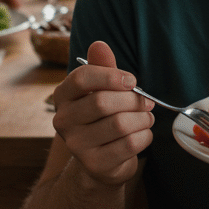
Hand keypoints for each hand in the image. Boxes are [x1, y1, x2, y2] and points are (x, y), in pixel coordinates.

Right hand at [49, 41, 151, 186]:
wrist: (101, 162)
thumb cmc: (102, 118)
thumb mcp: (101, 90)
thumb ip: (102, 67)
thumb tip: (99, 44)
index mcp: (62, 96)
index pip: (82, 78)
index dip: (111, 76)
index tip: (131, 80)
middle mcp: (63, 121)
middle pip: (103, 102)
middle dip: (133, 100)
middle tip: (146, 102)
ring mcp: (77, 145)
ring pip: (120, 124)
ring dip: (142, 119)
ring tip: (146, 118)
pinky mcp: (95, 164)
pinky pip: (130, 144)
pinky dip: (145, 136)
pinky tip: (143, 133)